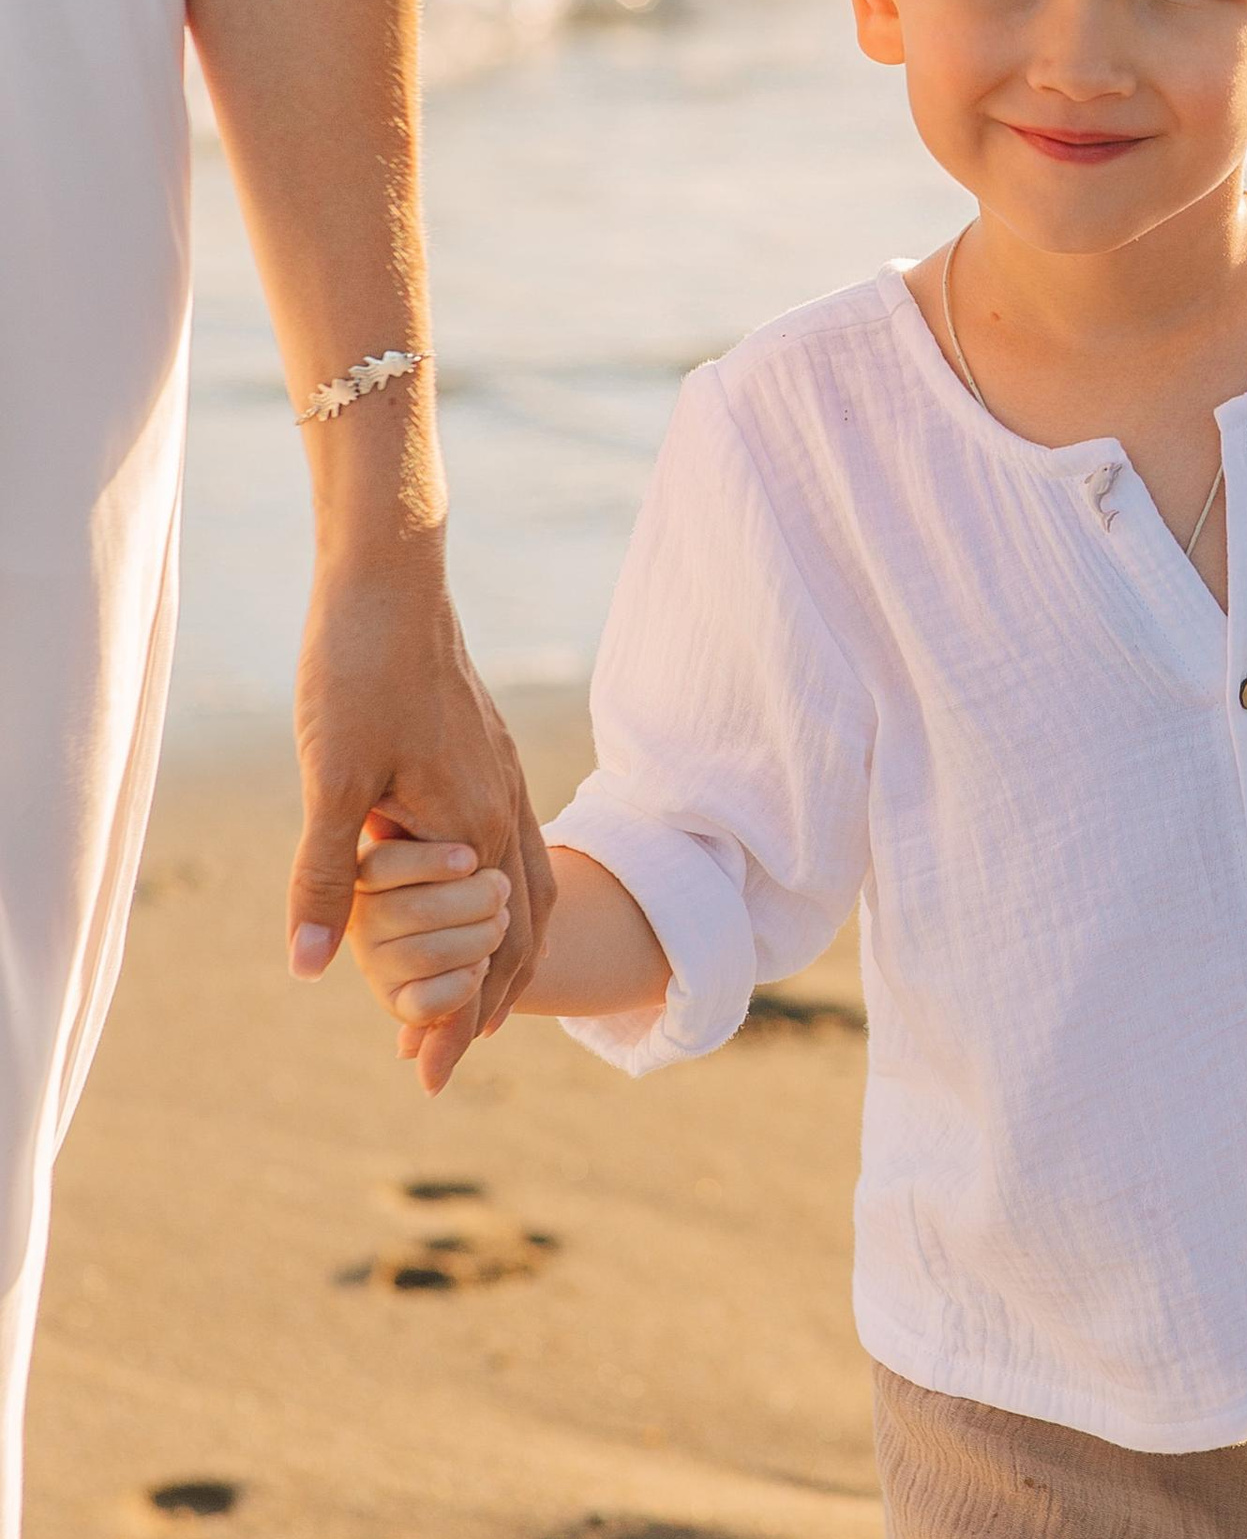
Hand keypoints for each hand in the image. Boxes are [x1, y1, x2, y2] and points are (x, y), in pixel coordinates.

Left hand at [287, 550, 555, 1092]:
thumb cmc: (357, 673)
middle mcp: (505, 805)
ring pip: (528, 886)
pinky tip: (468, 897)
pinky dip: (504, 898)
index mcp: (477, 822)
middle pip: (520, 929)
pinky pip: (516, 848)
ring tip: (477, 997)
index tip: (428, 1076)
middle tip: (447, 1062)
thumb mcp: (329, 780)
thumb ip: (324, 877)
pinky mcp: (486, 753)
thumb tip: (309, 969)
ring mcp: (502, 776)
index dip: (455, 1019)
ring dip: (504, 951)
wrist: (392, 580)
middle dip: (487, 1000)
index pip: (486, 950)